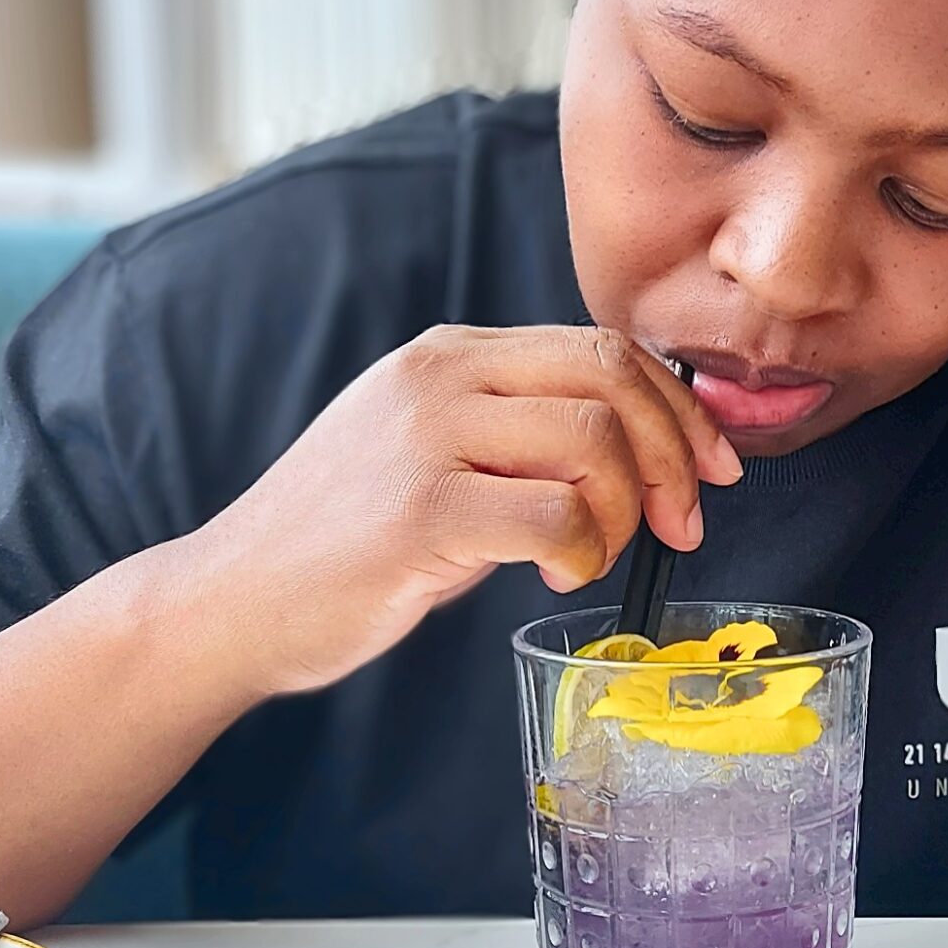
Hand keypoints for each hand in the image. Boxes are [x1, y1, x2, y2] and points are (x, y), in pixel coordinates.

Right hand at [183, 325, 742, 695]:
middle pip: (612, 378)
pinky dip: (584, 555)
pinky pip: (557, 518)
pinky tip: (554, 577)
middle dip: (676, 456)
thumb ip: (519, 435)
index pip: (602, 348)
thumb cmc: (347, 542)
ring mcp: (427, 438)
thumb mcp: (434, 454)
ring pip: (595, 443)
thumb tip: (645, 453)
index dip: (678, 408)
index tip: (713, 470)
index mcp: (451, 354)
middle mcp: (441, 376)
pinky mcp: (421, 512)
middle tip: (683, 523)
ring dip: (625, 513)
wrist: (234, 599)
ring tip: (593, 556)